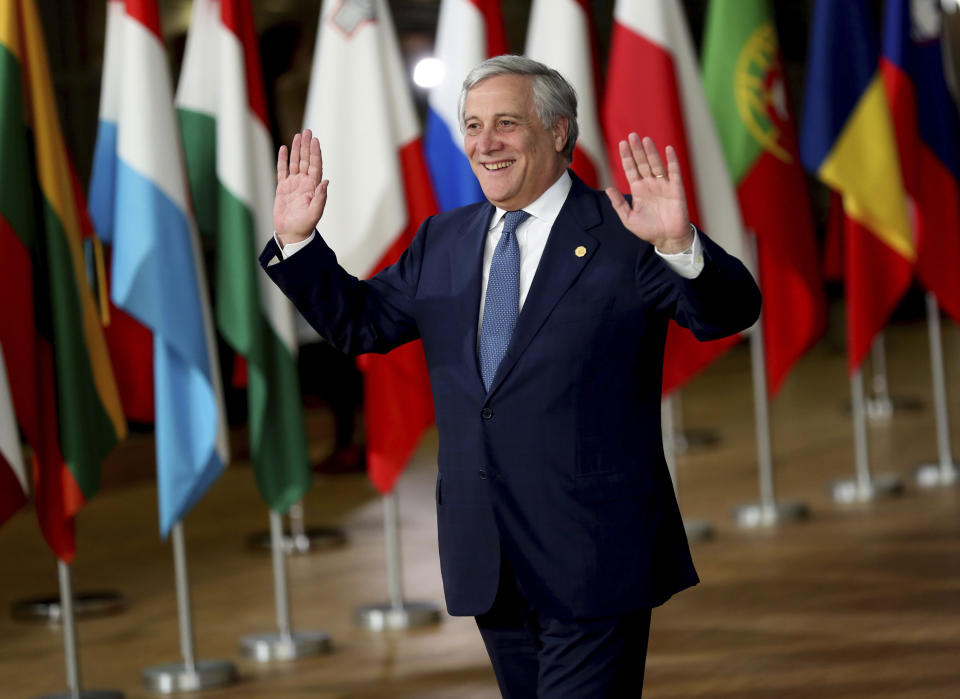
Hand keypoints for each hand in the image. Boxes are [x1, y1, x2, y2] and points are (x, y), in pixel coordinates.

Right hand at [274, 129, 328, 246]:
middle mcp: (304, 183)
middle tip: (307, 131)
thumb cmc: (305, 225)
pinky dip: (283, 159)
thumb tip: (326, 181)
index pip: (315, 165)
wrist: (291, 233)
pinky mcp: (282, 188)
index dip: (315, 153)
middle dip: (306, 146)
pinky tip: (283, 149)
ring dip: (296, 149)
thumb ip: (320, 197)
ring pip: (294, 162)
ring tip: (298, 135)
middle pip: (305, 160)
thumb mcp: (315, 213)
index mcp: (313, 187)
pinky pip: (282, 170)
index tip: (315, 140)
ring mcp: (293, 184)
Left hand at [605, 134, 692, 253]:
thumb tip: (608, 189)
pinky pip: (674, 172)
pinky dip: (672, 161)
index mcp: (638, 190)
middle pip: (642, 163)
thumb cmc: (648, 230)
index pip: (631, 169)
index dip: (626, 157)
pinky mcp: (676, 189)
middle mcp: (650, 185)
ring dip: (651, 152)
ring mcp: (663, 186)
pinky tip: (668, 149)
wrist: (667, 240)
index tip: (622, 144)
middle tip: (631, 135)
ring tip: (645, 140)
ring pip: (656, 165)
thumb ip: (618, 204)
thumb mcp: (628, 219)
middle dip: (636, 150)